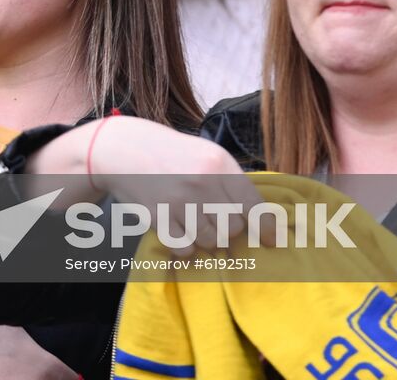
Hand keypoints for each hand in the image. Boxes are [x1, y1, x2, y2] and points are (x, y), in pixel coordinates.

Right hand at [88, 118, 259, 252]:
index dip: (267, 228)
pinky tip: (177, 228)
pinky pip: (185, 248)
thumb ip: (230, 181)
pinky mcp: (159, 217)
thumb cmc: (169, 153)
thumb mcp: (205, 153)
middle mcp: (202, 181)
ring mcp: (179, 200)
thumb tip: (262, 219)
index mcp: (219, 163)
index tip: (274, 242)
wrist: (122, 149)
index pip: (254, 205)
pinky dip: (184, 245)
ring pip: (211, 240)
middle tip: (211, 216)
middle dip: (226, 228)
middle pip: (233, 228)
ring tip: (191, 218)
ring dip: (204, 236)